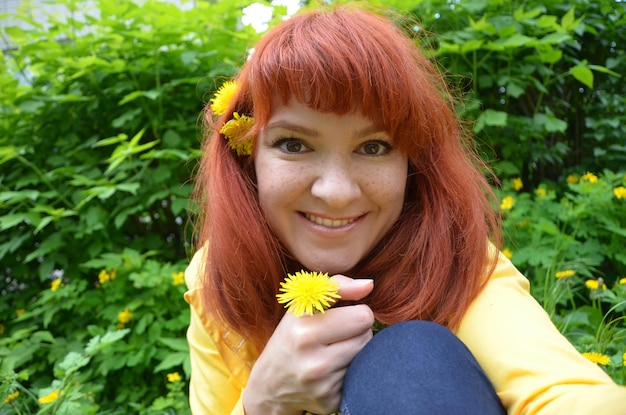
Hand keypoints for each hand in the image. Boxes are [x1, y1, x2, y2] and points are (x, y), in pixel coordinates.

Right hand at [243, 275, 373, 414]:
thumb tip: (369, 285)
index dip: (354, 313)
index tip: (339, 317)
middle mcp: (311, 358)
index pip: (362, 316)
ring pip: (366, 356)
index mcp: (303, 328)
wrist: (270, 384)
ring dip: (355, 352)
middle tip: (335, 336)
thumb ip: (335, 286)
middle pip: (367, 336)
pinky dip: (350, 372)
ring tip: (332, 352)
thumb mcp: (302, 306)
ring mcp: (321, 383)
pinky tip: (332, 372)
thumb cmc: (292, 336)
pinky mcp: (330, 401)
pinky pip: (359, 377)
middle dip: (356, 332)